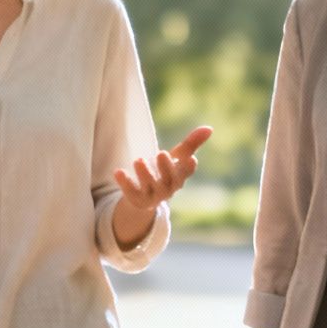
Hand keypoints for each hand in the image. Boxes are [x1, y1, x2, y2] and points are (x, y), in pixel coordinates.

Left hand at [110, 126, 211, 249]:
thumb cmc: (165, 172)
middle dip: (166, 168)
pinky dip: (125, 183)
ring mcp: (152, 196)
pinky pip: (130, 193)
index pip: (186, 173)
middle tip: (161, 153)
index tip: (191, 159)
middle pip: (169, 181)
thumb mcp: (177, 158)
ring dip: (145, 174)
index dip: (189, 168)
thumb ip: (191, 144)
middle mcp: (168, 188)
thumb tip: (209, 128)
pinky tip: (118, 172)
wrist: (146, 198)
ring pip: (150, 187)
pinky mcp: (137, 199)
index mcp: (179, 177)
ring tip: (138, 160)